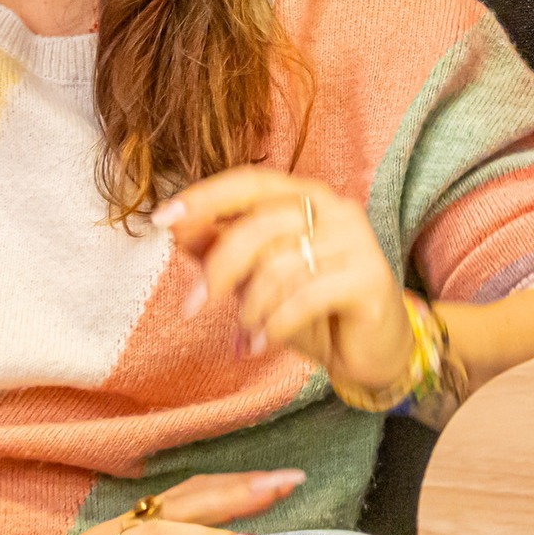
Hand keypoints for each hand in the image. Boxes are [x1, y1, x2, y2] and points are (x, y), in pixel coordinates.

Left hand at [164, 166, 416, 399]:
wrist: (370, 352)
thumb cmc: (312, 310)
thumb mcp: (258, 280)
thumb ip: (222, 249)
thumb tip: (176, 227)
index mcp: (306, 197)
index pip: (251, 183)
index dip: (206, 197)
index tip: (162, 219)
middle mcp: (336, 208)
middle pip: (260, 226)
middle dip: (219, 269)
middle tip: (194, 306)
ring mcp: (357, 240)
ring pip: (280, 266)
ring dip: (250, 306)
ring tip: (246, 331)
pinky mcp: (371, 277)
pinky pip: (305, 296)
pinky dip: (274, 325)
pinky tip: (262, 345)